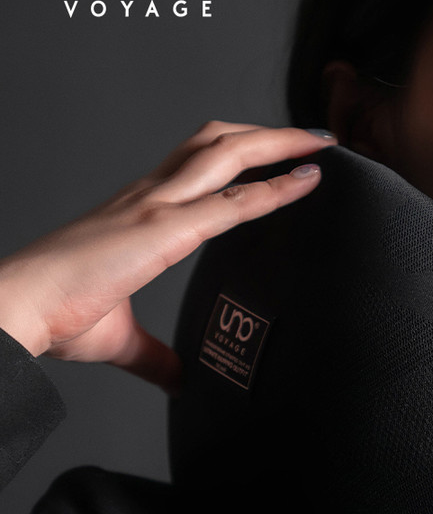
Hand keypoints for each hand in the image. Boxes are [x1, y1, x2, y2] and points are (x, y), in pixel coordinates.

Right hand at [0, 121, 328, 393]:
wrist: (16, 309)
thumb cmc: (54, 314)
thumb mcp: (118, 336)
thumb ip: (156, 355)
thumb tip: (179, 381)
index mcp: (139, 208)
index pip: (197, 162)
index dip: (239, 150)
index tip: (276, 150)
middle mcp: (150, 195)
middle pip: (218, 142)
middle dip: (269, 133)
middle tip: (311, 136)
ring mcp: (157, 205)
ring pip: (228, 153)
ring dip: (279, 143)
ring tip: (320, 143)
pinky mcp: (163, 229)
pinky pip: (233, 202)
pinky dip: (275, 189)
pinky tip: (307, 182)